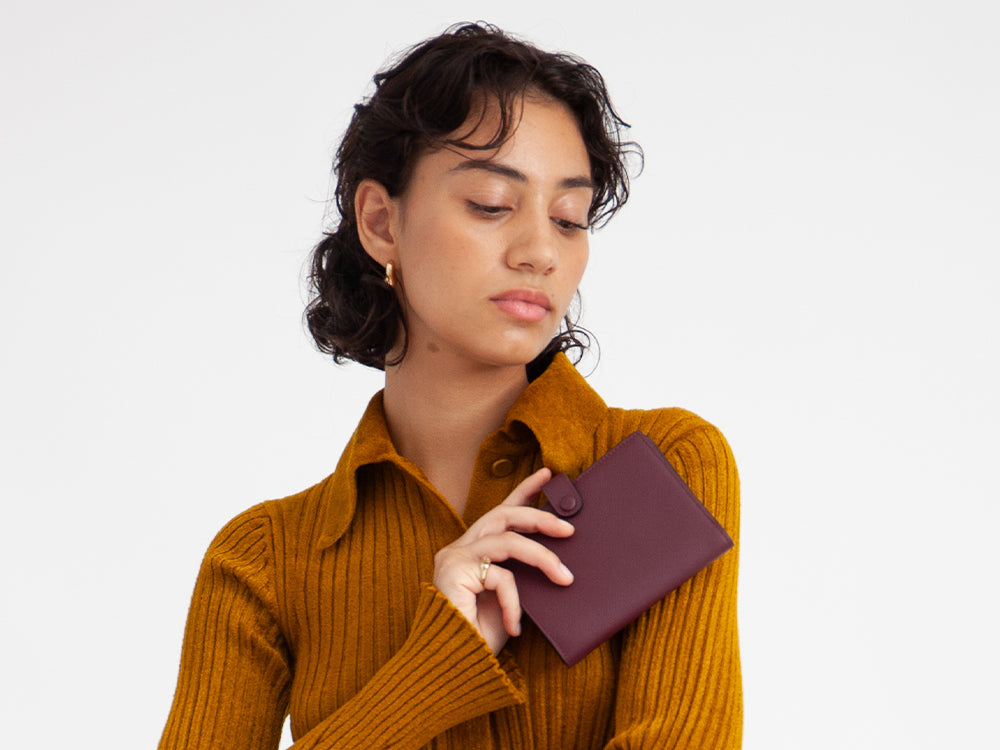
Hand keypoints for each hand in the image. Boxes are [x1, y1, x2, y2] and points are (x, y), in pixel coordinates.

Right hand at [432, 467, 574, 653]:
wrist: (451, 667)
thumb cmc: (480, 639)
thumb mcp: (511, 600)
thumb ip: (524, 577)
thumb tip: (560, 562)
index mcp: (472, 552)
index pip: (502, 512)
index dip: (525, 491)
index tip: (549, 475)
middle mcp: (460, 548)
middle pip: (504, 515)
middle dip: (540, 517)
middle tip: (569, 528)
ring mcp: (455, 557)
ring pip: (507, 539)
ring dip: (541, 556)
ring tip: (565, 577)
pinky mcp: (454, 570)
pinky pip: (501, 576)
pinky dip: (515, 602)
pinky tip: (514, 626)